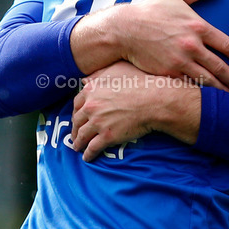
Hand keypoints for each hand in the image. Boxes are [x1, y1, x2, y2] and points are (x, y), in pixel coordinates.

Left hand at [71, 61, 200, 161]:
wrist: (154, 101)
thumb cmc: (140, 83)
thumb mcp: (117, 71)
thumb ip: (99, 75)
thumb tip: (86, 78)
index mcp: (91, 91)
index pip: (77, 104)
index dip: (76, 113)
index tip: (77, 118)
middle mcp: (91, 106)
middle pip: (77, 121)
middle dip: (75, 129)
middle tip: (75, 134)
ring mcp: (98, 122)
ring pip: (82, 136)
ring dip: (78, 143)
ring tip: (78, 147)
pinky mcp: (107, 136)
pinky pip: (93, 148)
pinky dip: (88, 154)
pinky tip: (87, 158)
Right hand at [118, 0, 228, 92]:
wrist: (125, 29)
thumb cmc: (149, 10)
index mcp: (198, 26)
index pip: (227, 45)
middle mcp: (192, 45)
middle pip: (220, 66)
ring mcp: (181, 60)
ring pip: (207, 79)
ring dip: (221, 90)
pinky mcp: (169, 72)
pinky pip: (189, 84)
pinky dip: (201, 92)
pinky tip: (208, 99)